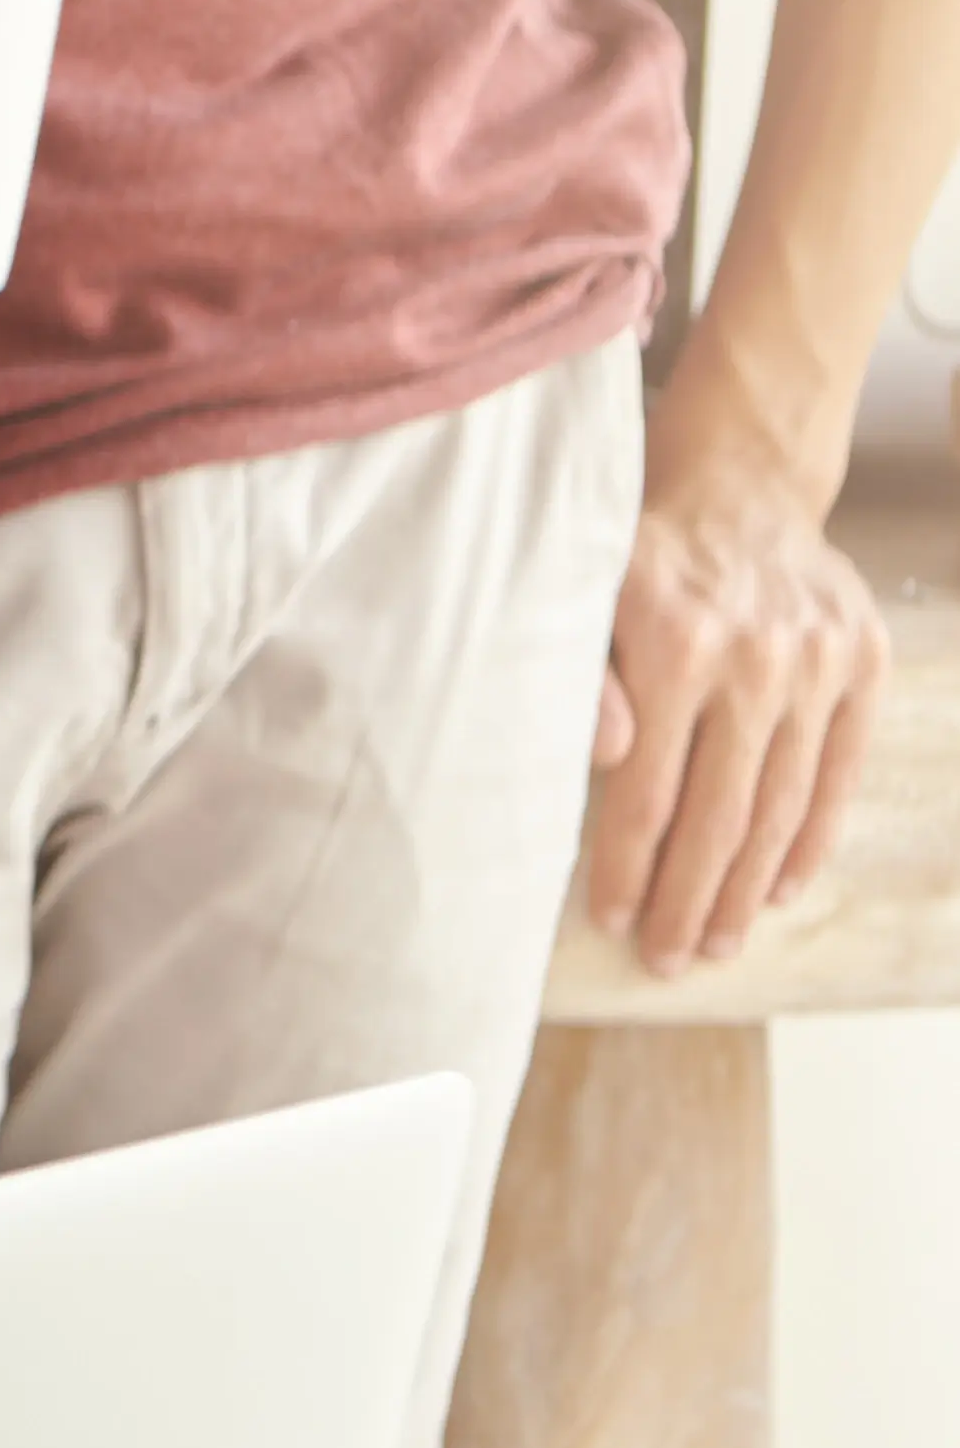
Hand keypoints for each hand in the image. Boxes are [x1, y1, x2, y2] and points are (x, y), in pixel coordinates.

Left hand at [589, 416, 888, 971]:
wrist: (737, 488)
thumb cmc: (638, 559)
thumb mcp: (582, 602)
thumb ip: (586, 682)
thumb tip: (603, 762)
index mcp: (675, 647)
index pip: (646, 791)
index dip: (629, 866)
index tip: (611, 918)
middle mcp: (755, 660)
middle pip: (719, 813)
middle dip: (689, 898)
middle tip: (668, 959)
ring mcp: (818, 665)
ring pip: (781, 804)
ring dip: (747, 886)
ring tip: (716, 942)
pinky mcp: (864, 664)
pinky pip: (838, 773)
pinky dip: (810, 839)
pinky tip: (779, 890)